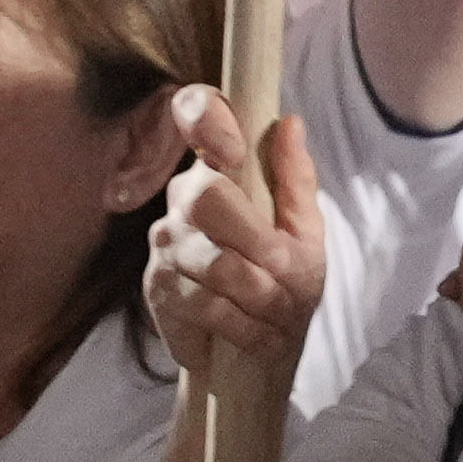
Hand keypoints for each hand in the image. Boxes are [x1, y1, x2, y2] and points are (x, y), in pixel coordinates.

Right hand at [139, 85, 328, 396]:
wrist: (265, 350)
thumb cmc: (288, 281)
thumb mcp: (305, 232)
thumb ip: (296, 180)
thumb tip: (290, 123)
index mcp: (222, 166)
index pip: (195, 112)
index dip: (207, 120)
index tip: (234, 153)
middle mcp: (186, 195)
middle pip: (209, 198)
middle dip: (262, 247)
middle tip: (290, 275)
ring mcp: (165, 240)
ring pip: (217, 263)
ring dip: (263, 296)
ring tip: (279, 313)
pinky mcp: (157, 284)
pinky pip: (204, 303)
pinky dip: (244, 324)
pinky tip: (257, 333)